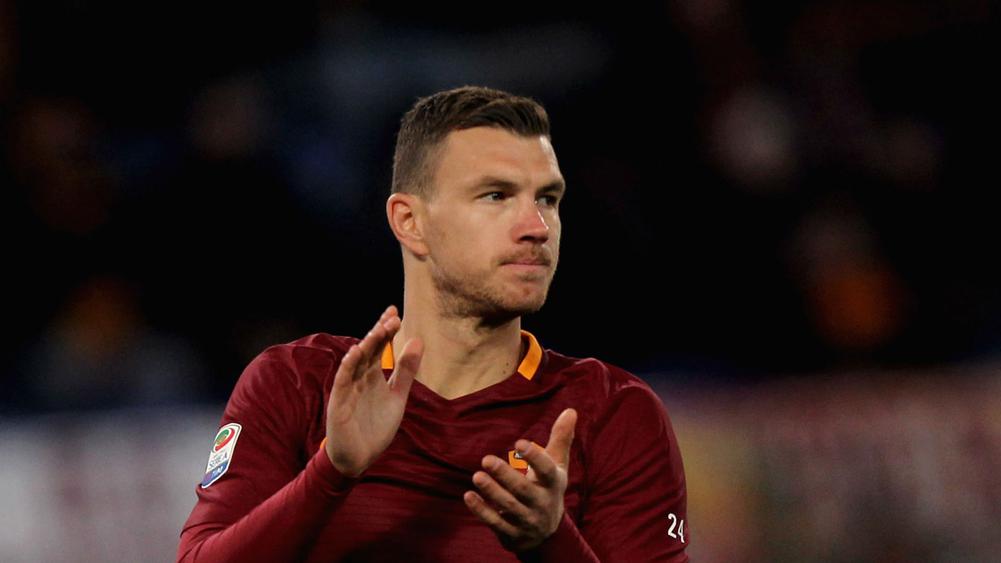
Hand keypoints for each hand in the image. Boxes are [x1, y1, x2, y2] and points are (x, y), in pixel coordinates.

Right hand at [325, 305, 422, 476]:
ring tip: (379, 329)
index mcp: (372, 376)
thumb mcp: (397, 397)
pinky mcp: (339, 403)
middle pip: (368, 350)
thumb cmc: (375, 428)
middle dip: (380, 333)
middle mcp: (359, 378)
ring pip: (356, 362)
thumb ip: (406, 371)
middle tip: (393, 317)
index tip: (395, 312)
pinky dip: (349, 366)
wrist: (359, 459)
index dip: (385, 330)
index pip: (379, 347)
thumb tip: (418, 340)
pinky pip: (343, 381)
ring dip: (367, 345)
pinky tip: (356, 352)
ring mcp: (347, 389)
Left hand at [464, 408, 576, 551]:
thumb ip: (561, 438)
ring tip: (477, 476)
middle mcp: (542, 504)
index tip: (519, 443)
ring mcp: (528, 521)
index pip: (547, 470)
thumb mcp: (557, 465)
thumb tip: (570, 410)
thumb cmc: (548, 488)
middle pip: (524, 490)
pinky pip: (496, 523)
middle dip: (505, 476)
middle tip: (486, 460)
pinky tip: (469, 496)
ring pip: (509, 507)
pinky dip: (482, 511)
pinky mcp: (512, 534)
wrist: (547, 533)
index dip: (535, 457)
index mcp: (553, 484)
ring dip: (492, 492)